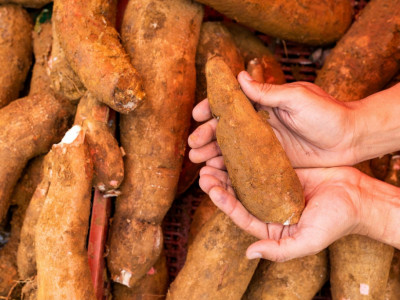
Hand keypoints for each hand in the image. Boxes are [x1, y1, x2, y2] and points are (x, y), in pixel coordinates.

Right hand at [188, 71, 357, 167]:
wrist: (350, 138)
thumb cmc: (327, 112)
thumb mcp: (297, 97)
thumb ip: (267, 92)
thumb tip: (239, 76)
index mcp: (264, 103)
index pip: (231, 105)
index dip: (212, 109)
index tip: (197, 115)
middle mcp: (261, 123)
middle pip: (227, 129)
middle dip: (206, 136)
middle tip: (192, 146)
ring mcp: (265, 143)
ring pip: (232, 149)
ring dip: (214, 153)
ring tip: (197, 161)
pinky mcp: (272, 161)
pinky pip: (247, 165)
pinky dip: (231, 169)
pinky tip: (217, 173)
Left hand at [199, 165, 363, 261]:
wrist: (358, 197)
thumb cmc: (336, 222)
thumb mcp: (308, 241)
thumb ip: (280, 251)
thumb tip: (249, 254)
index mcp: (271, 226)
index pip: (241, 214)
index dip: (224, 203)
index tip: (211, 189)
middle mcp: (268, 207)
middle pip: (238, 196)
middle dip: (219, 184)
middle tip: (204, 172)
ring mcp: (274, 188)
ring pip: (245, 179)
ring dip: (227, 170)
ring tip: (211, 159)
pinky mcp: (281, 171)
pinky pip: (260, 164)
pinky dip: (246, 158)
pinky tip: (234, 148)